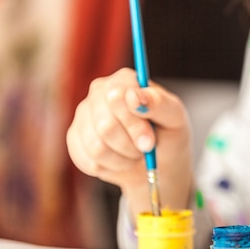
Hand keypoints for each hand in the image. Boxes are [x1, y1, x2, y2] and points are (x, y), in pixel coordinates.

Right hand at [66, 68, 193, 216]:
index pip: (117, 98)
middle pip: (105, 126)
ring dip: (122, 159)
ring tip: (135, 153)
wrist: (159, 159)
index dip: (135, 126)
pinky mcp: (75, 138)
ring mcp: (83, 114)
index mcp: (125, 80)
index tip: (150, 141)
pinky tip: (120, 160)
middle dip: (131, 145)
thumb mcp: (174, 117)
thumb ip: (158, 103)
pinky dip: (110, 168)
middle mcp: (99, 92)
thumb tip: (134, 95)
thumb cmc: (168, 132)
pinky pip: (88, 161)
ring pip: (96, 147)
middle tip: (146, 148)